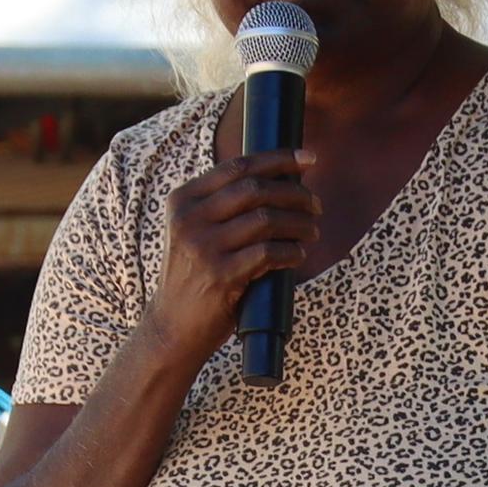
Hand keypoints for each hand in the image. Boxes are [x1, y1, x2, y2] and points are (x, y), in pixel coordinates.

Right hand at [140, 143, 320, 381]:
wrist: (172, 327)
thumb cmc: (193, 277)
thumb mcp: (193, 232)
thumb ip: (222, 207)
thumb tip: (279, 182)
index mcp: (183, 200)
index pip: (238, 166)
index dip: (279, 159)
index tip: (309, 159)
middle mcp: (190, 219)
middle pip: (256, 190)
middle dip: (295, 193)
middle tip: (315, 204)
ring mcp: (203, 247)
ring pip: (267, 219)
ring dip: (299, 223)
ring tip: (312, 231)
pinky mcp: (220, 276)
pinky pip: (269, 253)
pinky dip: (291, 252)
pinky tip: (298, 255)